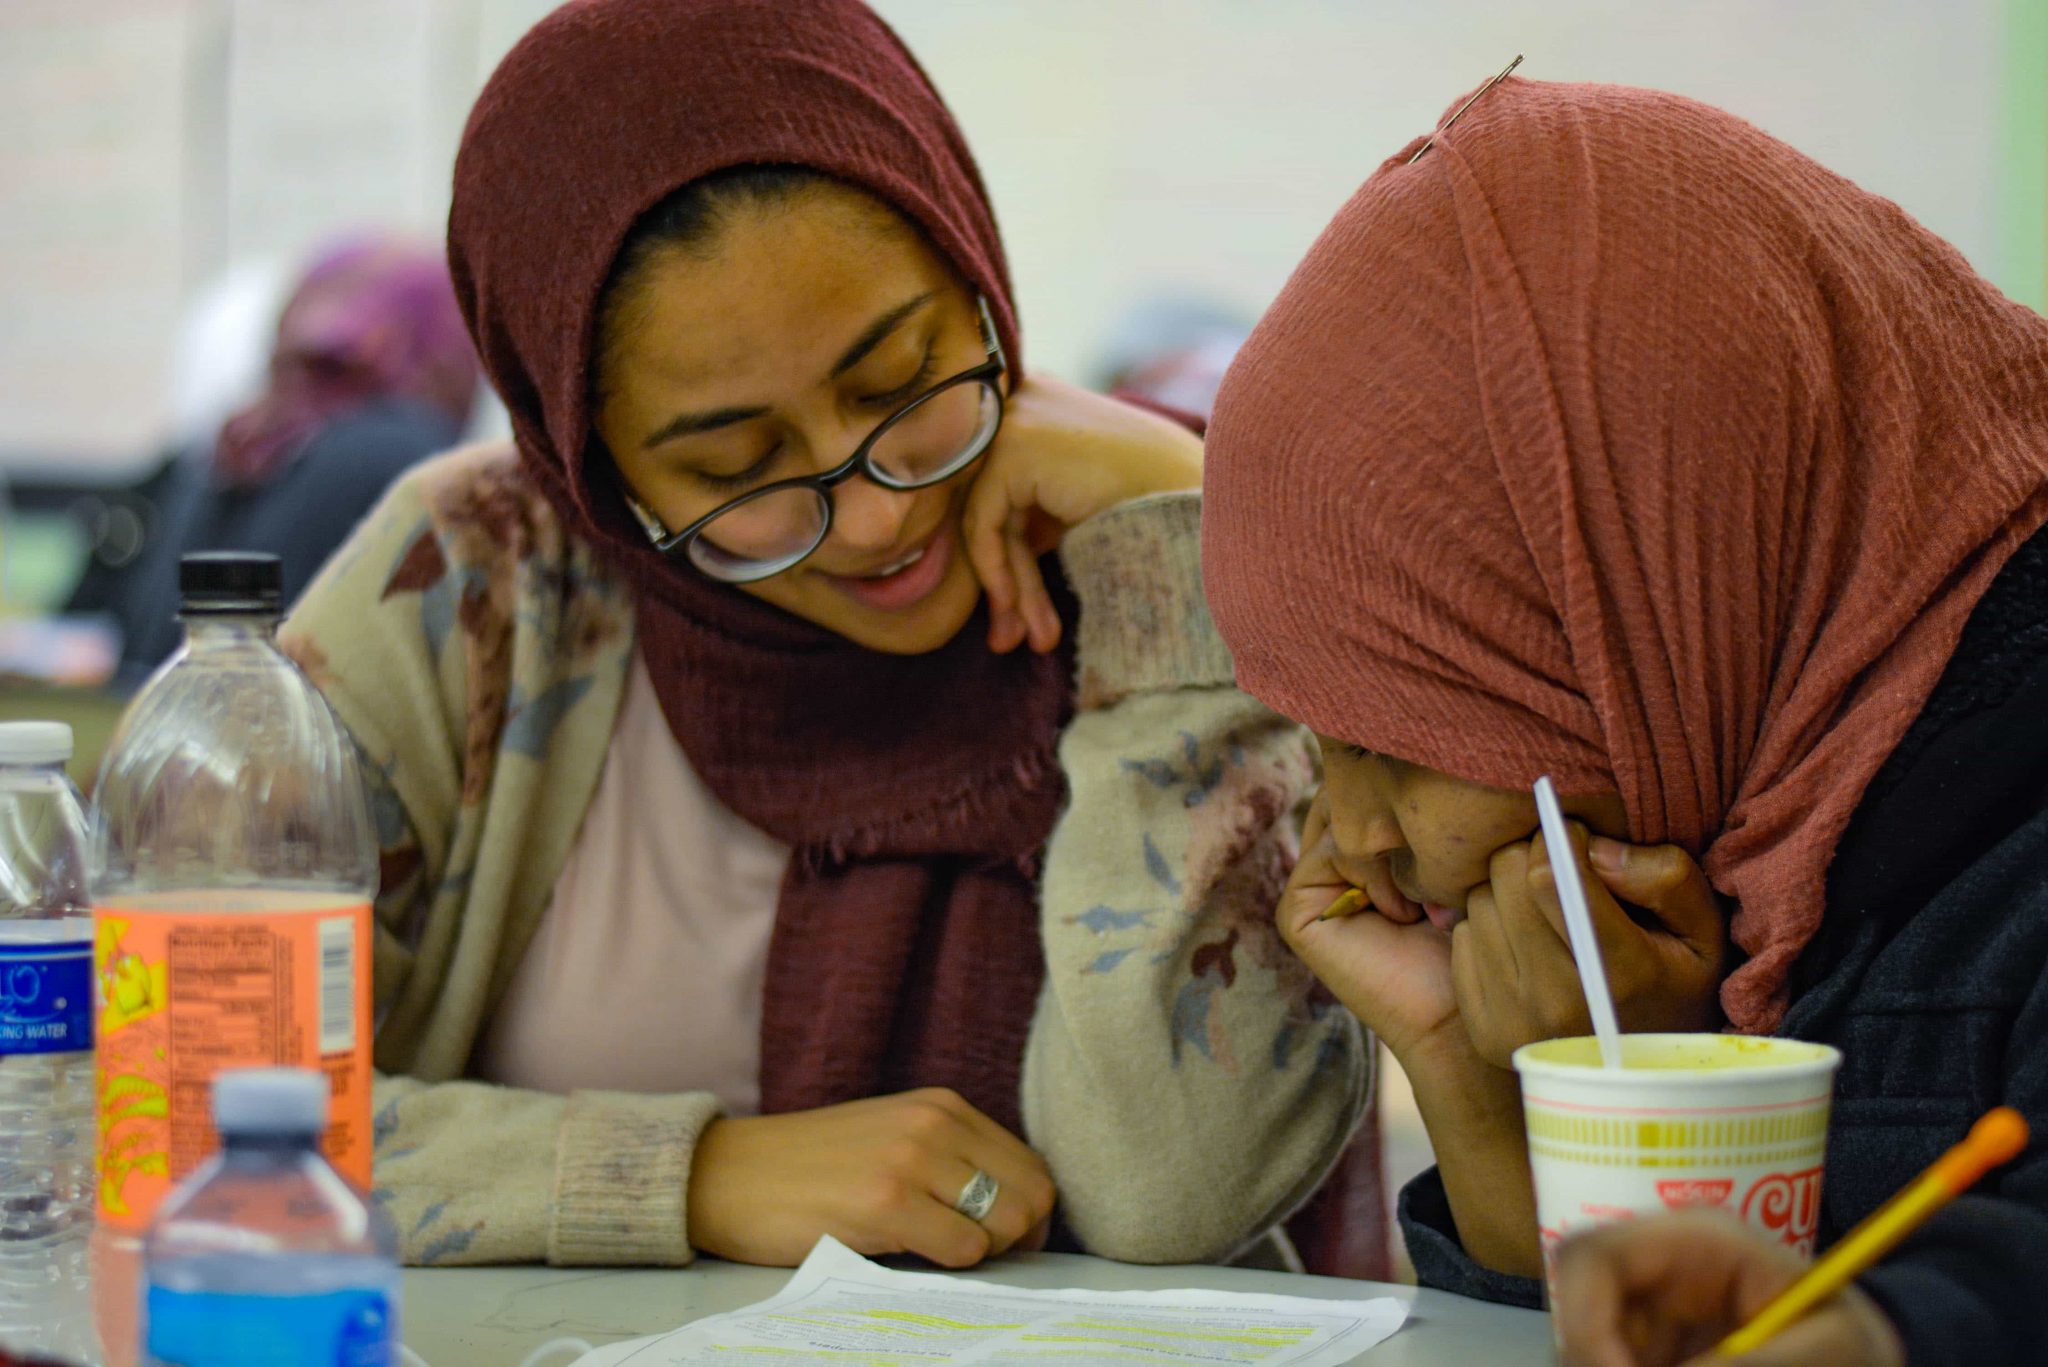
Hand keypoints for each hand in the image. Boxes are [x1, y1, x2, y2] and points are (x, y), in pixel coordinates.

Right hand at [688, 1088, 1056, 1267]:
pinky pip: (964, 1247)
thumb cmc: (809, 1169)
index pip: (1031, 1165)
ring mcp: (911, 1160)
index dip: (1030, 1214)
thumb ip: (948, 1158)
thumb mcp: (891, 1138)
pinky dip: (954, 1264)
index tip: (1004, 1243)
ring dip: (987, 1252)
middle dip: (1019, 1238)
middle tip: (981, 1259)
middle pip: (1032, 1193)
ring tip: (944, 1255)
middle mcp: (935, 1124)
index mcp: (942, 1107)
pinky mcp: (886, 1201)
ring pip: (1008, 1221)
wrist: (730, 1175)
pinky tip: (915, 1256)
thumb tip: (1013, 1211)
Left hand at [962, 375, 1201, 653]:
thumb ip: (1034, 528)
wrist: (1201, 500)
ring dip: (1011, 589)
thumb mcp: (1080, 511)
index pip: (1007, 494)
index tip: (1019, 624)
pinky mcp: (1013, 447)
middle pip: (998, 510)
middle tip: (1012, 643)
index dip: (1012, 564)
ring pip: (990, 521)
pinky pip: (985, 521)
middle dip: (1011, 584)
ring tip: (1032, 641)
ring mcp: (1016, 420)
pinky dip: (996, 570)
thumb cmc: (1156, 509)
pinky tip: (1015, 608)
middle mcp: (1025, 402)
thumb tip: (995, 589)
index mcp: (1043, 408)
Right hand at [1275, 789, 1460, 1061]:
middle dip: (1392, 807)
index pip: (1368, 783)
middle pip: (1348, 794)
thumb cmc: (1481, 936)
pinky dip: (1372, 874)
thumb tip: (1423, 751)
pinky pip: (1330, 852)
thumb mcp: (1457, 855)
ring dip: (1390, 846)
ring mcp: (1308, 887)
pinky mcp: (1296, 911)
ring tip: (1430, 893)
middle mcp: (1328, 863)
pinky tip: (1406, 914)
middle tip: (1440, 842)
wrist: (1468, 1012)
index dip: (1403, 782)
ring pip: (1341, 819)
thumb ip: (1426, 809)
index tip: (1451, 810)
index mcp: (1362, 847)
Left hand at [1452, 824, 1726, 1068]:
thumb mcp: (1703, 931)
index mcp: (1620, 975)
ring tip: (1544, 912)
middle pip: (1507, 881)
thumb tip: (1591, 849)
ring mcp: (1514, 1023)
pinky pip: (1460, 939)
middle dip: (1530, 857)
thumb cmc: (1676, 984)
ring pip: (1479, 905)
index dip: (1557, 838)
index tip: (1573, 835)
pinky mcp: (1483, 1031)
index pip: (1549, 881)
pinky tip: (1524, 945)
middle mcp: (1558, 1004)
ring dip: (1506, 893)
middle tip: (1557, 867)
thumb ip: (1664, 877)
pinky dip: (1488, 929)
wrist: (1646, 1073)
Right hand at [1553, 1211, 1905, 1366]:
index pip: (1589, 1259)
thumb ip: (1756, 1364)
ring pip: (1587, 1354)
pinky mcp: (1647, 1355)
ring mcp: (1644, 1321)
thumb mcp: (1828, 1350)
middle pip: (1575, 1317)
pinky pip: (1612, 1365)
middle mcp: (1650, 1275)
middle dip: (1599, 1364)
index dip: (1583, 1325)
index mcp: (1689, 1242)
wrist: (1865, 1357)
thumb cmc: (1854, 1338)